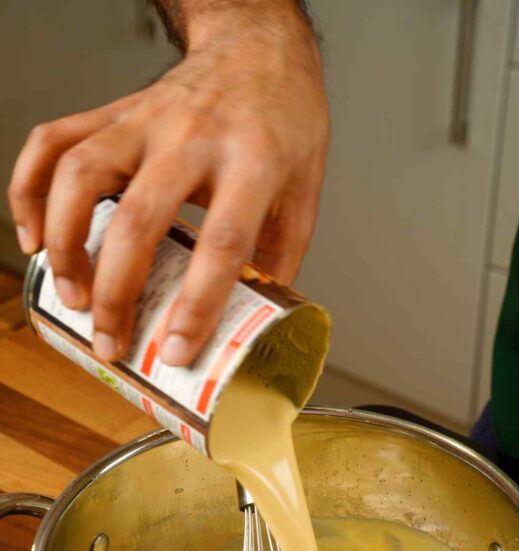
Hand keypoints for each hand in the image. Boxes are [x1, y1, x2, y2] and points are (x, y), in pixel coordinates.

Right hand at [8, 6, 328, 364]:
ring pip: (82, 175)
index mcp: (253, 162)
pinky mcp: (114, 111)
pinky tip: (34, 234)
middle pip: (139, 218)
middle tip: (109, 340)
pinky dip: (30, 187)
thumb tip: (254, 325)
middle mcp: (193, 137)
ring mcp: (145, 119)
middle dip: (116, 291)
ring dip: (66, 242)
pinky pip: (54, 140)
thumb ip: (280, 258)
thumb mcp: (304, 192)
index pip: (221, 241)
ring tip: (70, 294)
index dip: (196, 305)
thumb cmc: (284, 122)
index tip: (175, 351)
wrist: (259, 46)